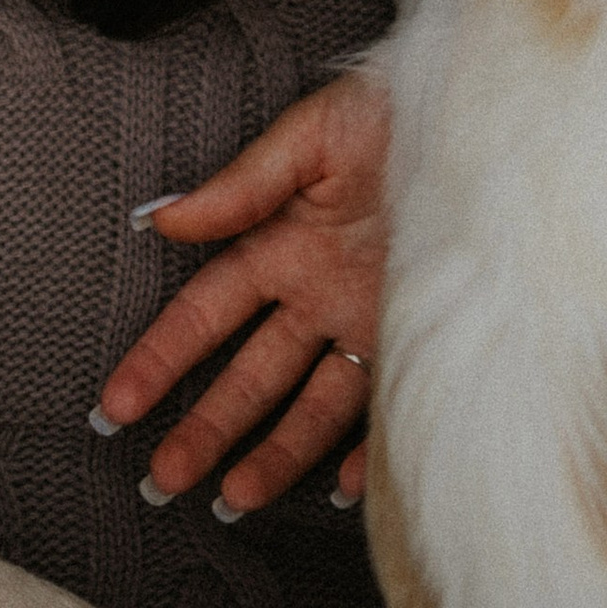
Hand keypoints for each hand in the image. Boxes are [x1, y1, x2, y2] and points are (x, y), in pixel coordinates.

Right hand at [93, 72, 388, 516]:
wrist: (489, 117)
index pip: (207, 312)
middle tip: (164, 476)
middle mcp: (319, 294)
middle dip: (205, 424)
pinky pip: (389, 406)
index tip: (117, 403)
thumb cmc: (393, 109)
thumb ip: (243, 185)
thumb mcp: (313, 134)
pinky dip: (368, 452)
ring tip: (233, 497)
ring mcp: (368, 322)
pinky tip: (341, 489)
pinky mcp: (420, 336)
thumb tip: (165, 219)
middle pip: (251, 372)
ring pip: (310, 403)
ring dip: (272, 450)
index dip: (161, 357)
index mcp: (282, 241)